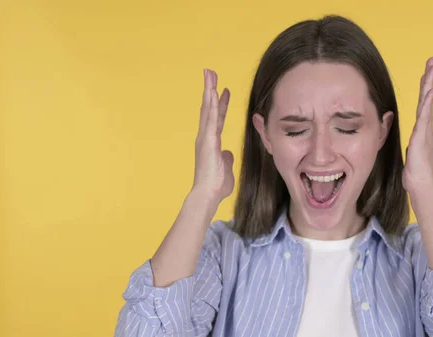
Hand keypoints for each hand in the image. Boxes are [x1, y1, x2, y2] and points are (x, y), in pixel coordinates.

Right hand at [192, 69, 234, 204]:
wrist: (208, 194)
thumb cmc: (217, 185)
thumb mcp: (226, 168)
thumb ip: (227, 159)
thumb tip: (227, 153)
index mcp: (211, 142)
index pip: (216, 118)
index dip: (220, 104)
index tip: (223, 91)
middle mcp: (206, 136)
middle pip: (208, 108)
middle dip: (210, 90)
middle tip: (211, 73)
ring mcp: (205, 137)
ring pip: (207, 108)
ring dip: (209, 90)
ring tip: (210, 74)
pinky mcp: (207, 139)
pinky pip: (210, 118)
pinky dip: (211, 104)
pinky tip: (213, 91)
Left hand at [402, 57, 432, 196]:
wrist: (422, 187)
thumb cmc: (417, 174)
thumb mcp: (412, 154)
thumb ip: (414, 145)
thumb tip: (413, 143)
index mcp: (423, 129)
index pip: (423, 103)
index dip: (425, 87)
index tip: (428, 71)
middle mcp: (426, 127)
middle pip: (427, 98)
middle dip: (430, 78)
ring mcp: (425, 131)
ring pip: (426, 103)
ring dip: (429, 84)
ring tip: (432, 68)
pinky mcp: (421, 138)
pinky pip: (425, 117)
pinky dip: (428, 103)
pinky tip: (431, 92)